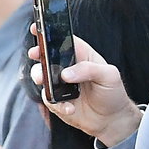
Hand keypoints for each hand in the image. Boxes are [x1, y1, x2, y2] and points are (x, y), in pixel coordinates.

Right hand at [27, 34, 141, 145]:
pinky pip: (47, 98)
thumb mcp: (109, 76)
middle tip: (35, 54)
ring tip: (49, 85)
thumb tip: (65, 74)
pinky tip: (70, 108)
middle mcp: (67, 68)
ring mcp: (59, 84)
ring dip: (40, 78)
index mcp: (81, 56)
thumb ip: (89, 69)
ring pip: (40, 75)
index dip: (50, 33)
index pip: (63, 40)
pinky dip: (56, 104)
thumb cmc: (113, 93)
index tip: (38, 28)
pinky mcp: (55, 100)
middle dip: (37, 54)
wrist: (111, 120)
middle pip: (46, 56)